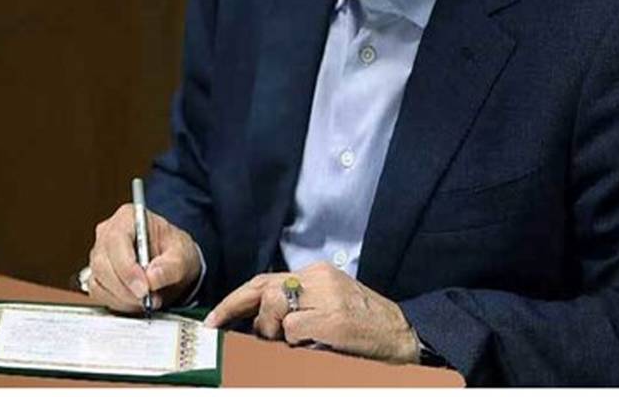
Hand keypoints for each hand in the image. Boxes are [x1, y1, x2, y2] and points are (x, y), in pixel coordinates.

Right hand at [87, 203, 201, 313]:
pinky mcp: (97, 275)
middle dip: (126, 288)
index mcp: (127, 217)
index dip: (127, 268)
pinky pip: (98, 293)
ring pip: (98, 281)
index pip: (116, 240)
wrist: (172, 265)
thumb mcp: (183, 255)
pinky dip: (117, 302)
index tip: (144, 288)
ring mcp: (99, 254)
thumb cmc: (175, 251)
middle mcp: (108, 233)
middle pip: (103, 263)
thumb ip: (171, 266)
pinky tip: (135, 302)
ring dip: (123, 298)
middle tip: (149, 299)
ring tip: (147, 300)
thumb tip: (152, 276)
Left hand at [203, 262, 420, 364]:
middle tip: (249, 337)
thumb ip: (298, 304)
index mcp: (316, 273)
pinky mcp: (332, 318)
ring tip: (294, 342)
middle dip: (248, 316)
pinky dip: (295, 342)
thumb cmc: (365, 326)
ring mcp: (326, 296)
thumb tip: (256, 319)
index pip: (264, 281)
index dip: (235, 301)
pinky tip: (313, 345)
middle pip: (264, 290)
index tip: (214, 320)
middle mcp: (319, 278)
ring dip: (275, 332)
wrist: (405, 336)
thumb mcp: (329, 303)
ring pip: (275, 308)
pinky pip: (293, 329)